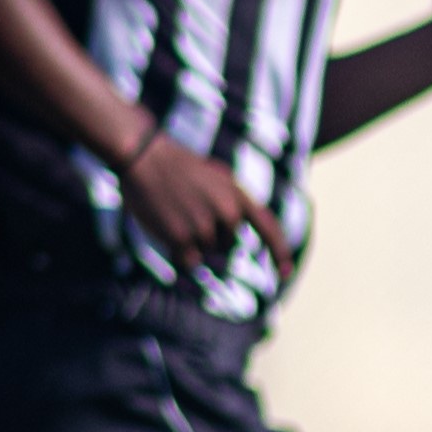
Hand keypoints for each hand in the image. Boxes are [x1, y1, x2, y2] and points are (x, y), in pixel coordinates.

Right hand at [120, 130, 294, 281]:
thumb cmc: (179, 168)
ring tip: (176, 213)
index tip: (286, 274)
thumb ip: (232, 204)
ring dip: (192, 242)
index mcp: (239, 196)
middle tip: (189, 211)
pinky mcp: (181, 238)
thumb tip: (236, 234)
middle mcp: (228, 213)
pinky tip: (168, 229)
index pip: (268, 228)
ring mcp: (205, 226)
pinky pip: (188, 261)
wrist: (146, 158)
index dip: (280, 252)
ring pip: (207, 253)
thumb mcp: (217, 180)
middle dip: (212, 238)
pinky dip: (180, 254)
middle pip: (228, 246)